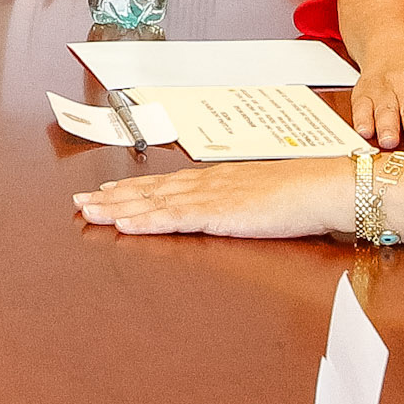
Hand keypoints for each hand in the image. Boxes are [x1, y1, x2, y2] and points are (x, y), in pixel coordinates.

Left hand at [75, 158, 349, 236]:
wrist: (322, 187)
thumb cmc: (301, 195)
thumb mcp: (263, 198)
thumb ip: (241, 204)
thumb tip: (232, 210)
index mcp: (217, 179)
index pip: (165, 183)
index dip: (133, 187)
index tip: (107, 190)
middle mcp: (205, 183)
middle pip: (149, 190)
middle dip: (113, 196)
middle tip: (80, 201)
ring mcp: (208, 197)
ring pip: (152, 203)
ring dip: (118, 208)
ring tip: (89, 211)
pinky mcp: (215, 213)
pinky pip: (171, 218)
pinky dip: (144, 221)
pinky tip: (123, 225)